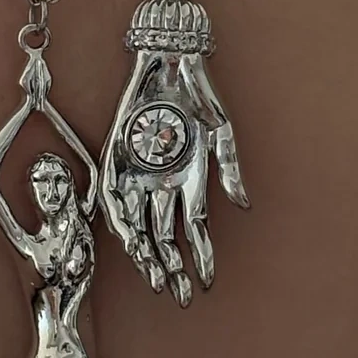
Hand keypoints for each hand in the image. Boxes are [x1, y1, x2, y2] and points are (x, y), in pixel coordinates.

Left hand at [101, 49, 248, 304]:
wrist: (168, 60)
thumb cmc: (198, 95)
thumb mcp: (222, 132)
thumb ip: (231, 169)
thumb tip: (244, 205)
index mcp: (191, 179)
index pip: (196, 230)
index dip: (202, 259)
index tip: (205, 284)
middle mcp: (163, 183)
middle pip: (167, 237)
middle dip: (175, 268)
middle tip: (179, 296)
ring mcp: (138, 175)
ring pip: (142, 227)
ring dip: (149, 255)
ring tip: (156, 280)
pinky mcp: (115, 162)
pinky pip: (114, 202)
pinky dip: (122, 225)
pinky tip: (130, 248)